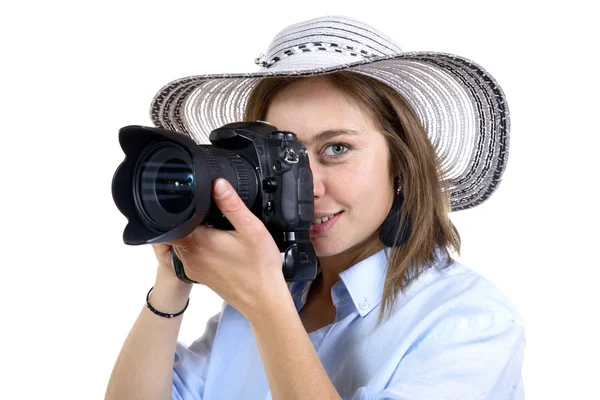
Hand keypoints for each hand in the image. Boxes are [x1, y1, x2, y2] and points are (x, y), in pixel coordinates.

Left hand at [165, 178, 286, 316]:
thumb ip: (232, 204)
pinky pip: (193, 253)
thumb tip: (218, 184)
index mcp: (197, 241)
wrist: (264, 301)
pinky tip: (223, 245)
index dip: (185, 203)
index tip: (199, 199)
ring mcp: (192, 267)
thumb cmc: (259, 268)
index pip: (176, 216)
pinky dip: (203, 245)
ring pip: (186, 240)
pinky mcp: (200, 275)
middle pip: (180, 226)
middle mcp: (189, 255)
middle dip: (194, 217)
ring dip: (199, 231)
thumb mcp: (251, 229)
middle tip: (216, 213)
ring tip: (221, 229)